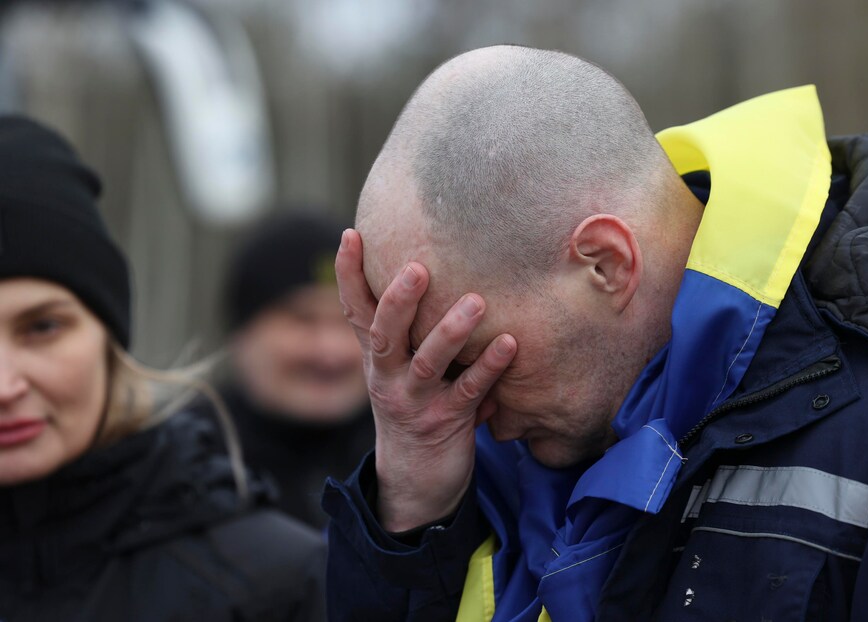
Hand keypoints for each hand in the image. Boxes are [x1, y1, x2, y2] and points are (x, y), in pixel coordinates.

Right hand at [336, 229, 516, 531]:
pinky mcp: (445, 423)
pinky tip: (510, 344)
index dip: (348, 275)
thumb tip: (433, 269)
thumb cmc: (415, 409)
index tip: (350, 234)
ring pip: (428, 362)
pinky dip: (488, 368)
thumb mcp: (402, 370)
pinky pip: (468, 392)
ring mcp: (415, 401)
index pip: (355, 311)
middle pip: (385, 333)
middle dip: (398, 300)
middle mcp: (388, 377)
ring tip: (476, 302)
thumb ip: (411, 332)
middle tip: (418, 267)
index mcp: (377, 359)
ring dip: (451, 331)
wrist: (416, 483)